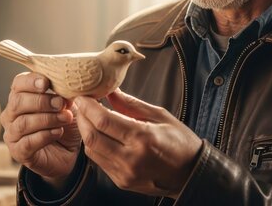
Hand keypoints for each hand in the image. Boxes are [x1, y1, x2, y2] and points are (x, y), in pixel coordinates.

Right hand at [0, 72, 81, 186]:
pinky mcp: (18, 152)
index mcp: (20, 97)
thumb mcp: (66, 106)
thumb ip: (63, 95)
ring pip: (23, 123)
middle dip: (41, 101)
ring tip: (65, 118)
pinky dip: (45, 136)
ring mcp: (12, 134)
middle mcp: (11, 114)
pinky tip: (59, 132)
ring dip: (47, 119)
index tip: (46, 83)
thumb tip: (65, 89)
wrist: (68, 152)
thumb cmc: (63, 123)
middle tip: (60, 104)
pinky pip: (28, 142)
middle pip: (17, 102)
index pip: (18, 84)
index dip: (30, 82)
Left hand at [74, 90, 201, 198]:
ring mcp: (125, 173)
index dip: (88, 106)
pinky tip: (98, 133)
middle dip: (81, 118)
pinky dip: (94, 145)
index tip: (83, 96)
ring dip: (85, 131)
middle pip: (92, 136)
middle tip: (80, 104)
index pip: (104, 120)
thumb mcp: (160, 116)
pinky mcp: (122, 182)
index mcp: (143, 138)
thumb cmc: (180, 142)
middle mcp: (131, 158)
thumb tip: (110, 90)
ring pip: (92, 150)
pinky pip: (99, 161)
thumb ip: (131, 104)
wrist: (191, 174)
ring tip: (87, 116)